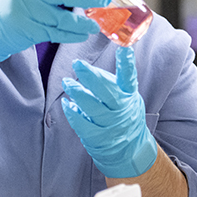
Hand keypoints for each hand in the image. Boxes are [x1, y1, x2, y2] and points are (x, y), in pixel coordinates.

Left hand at [61, 46, 157, 177]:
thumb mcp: (127, 98)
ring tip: (67, 82)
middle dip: (90, 75)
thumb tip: (90, 71)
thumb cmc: (125, 116)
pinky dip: (72, 112)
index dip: (127, 61)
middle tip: (77, 64)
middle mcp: (122, 108)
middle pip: (106, 90)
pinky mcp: (99, 137)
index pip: (129, 76)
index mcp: (129, 95)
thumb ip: (113, 85)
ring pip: (91, 106)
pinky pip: (82, 123)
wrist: (130, 150)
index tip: (124, 47)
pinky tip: (66, 104)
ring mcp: (111, 124)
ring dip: (77, 92)